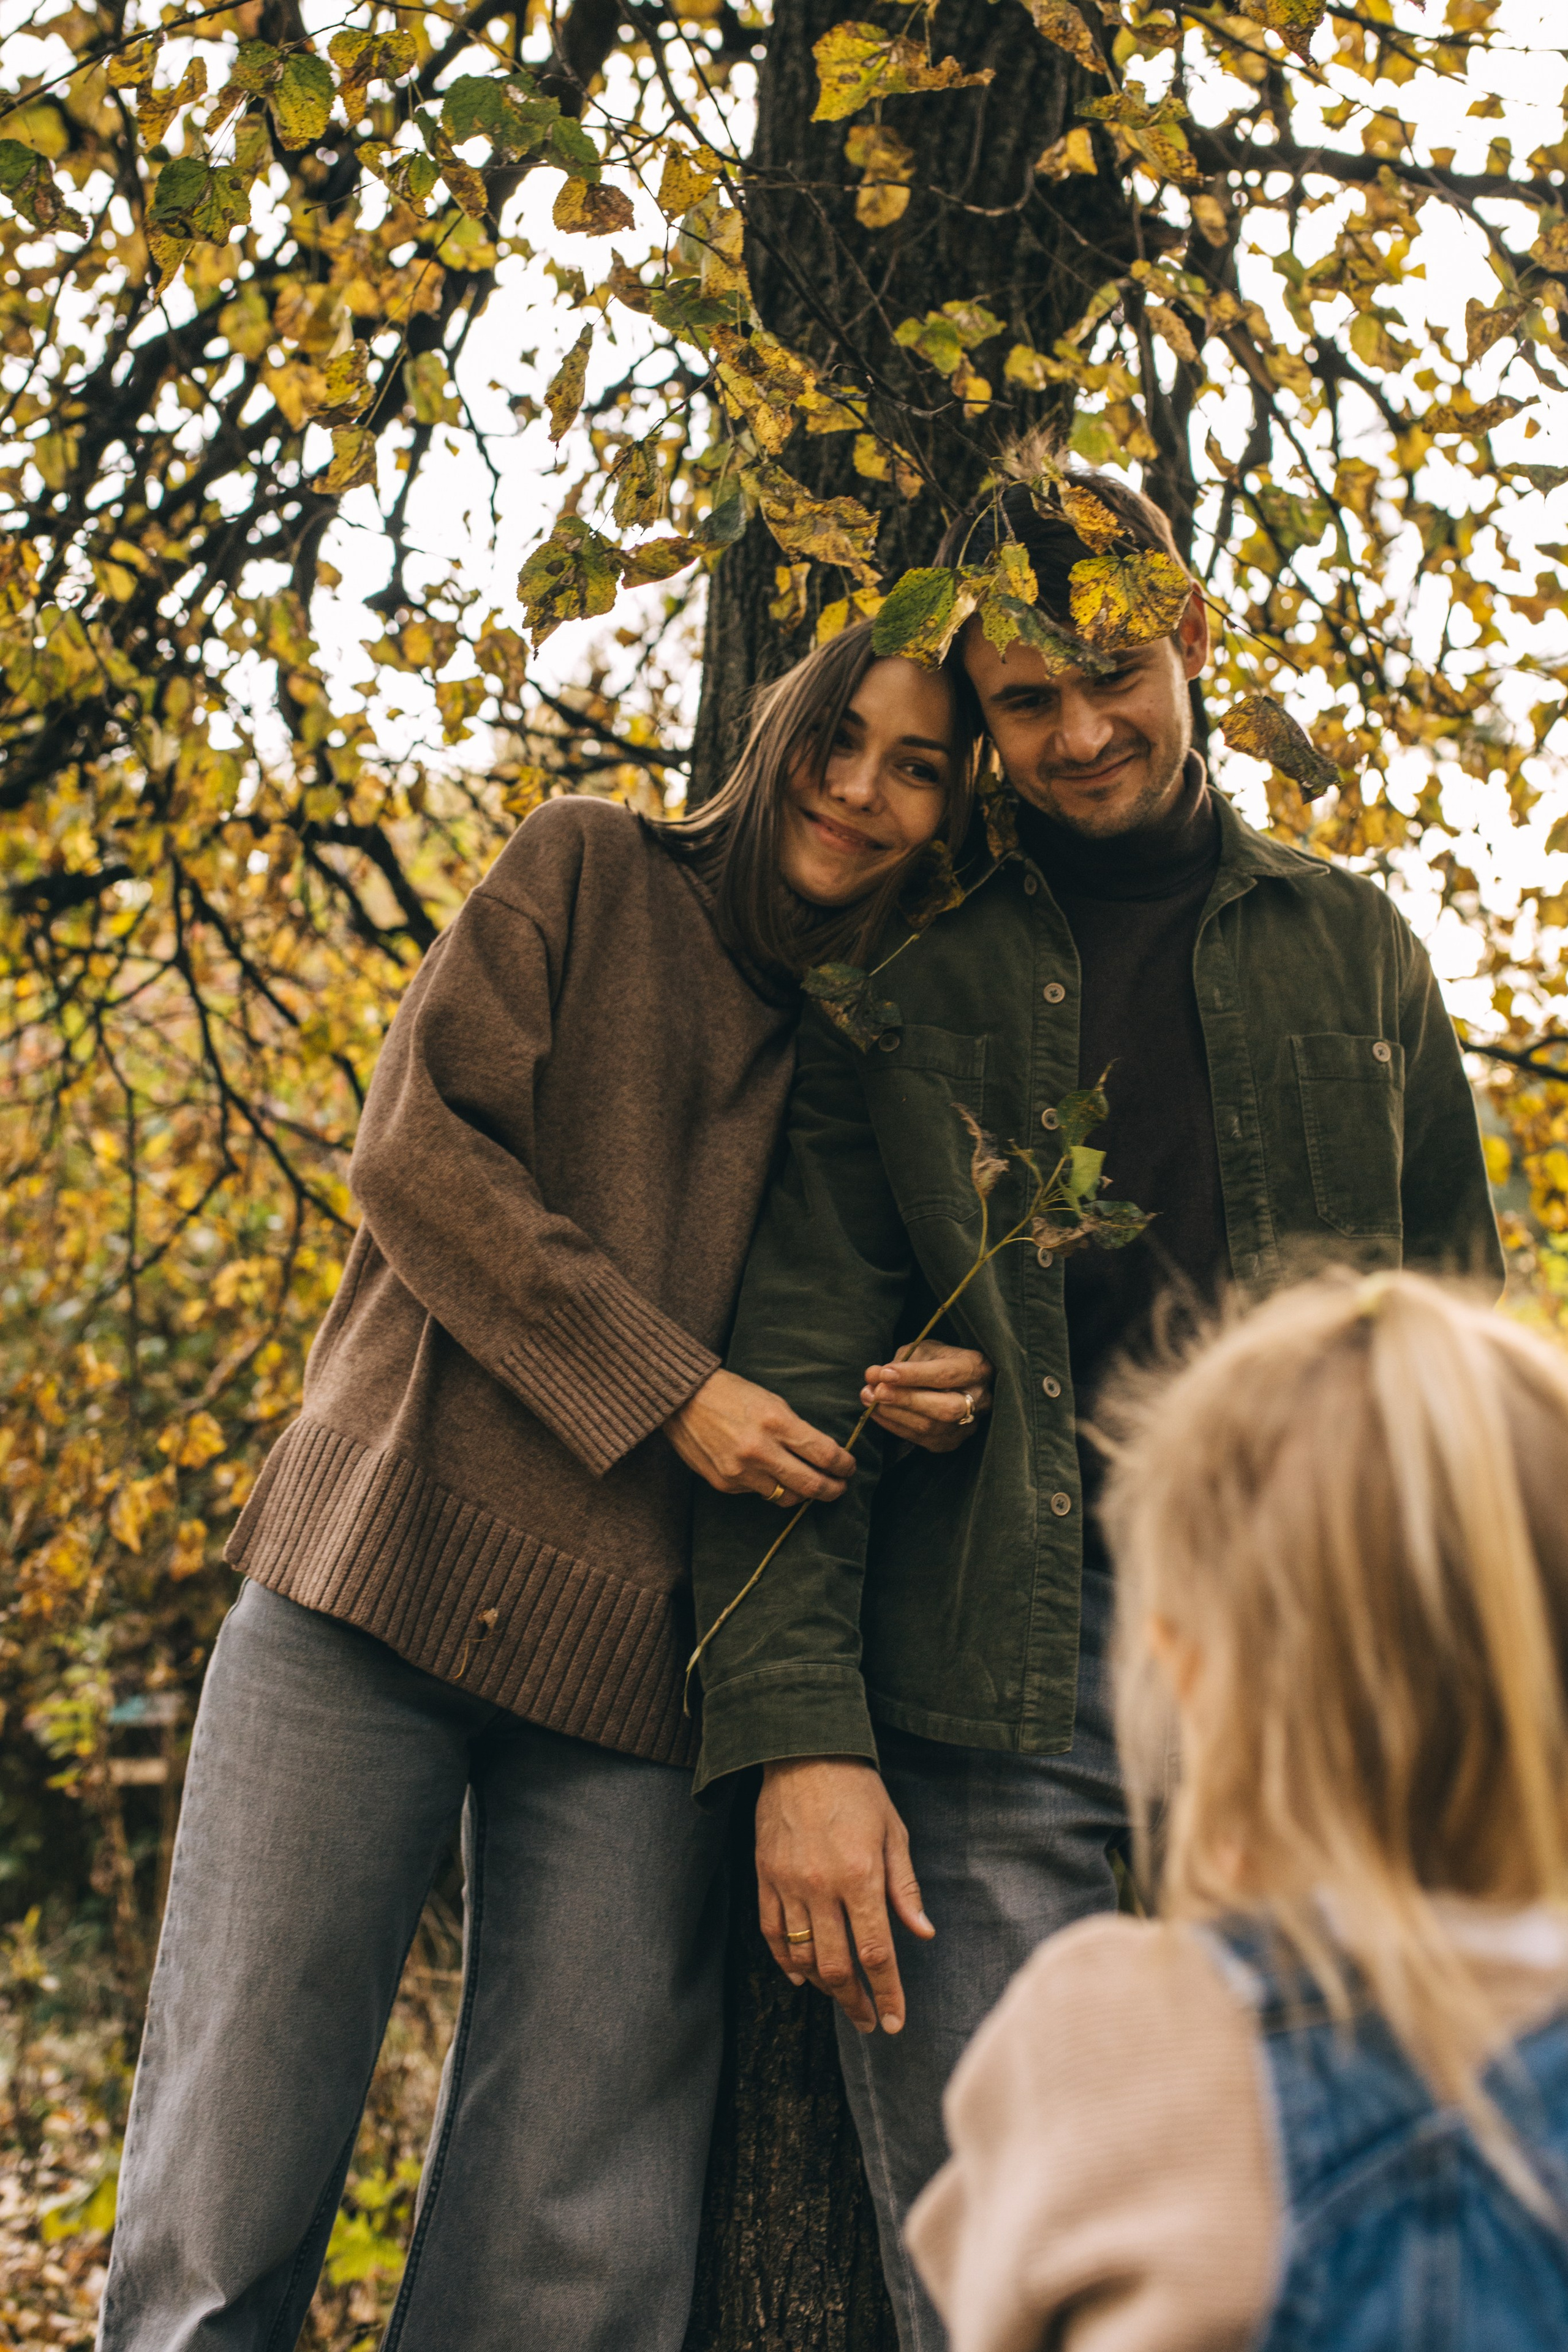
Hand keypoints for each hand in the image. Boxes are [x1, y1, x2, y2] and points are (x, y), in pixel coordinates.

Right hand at [665, 1369, 856, 1505]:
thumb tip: (821, 1456)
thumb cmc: (731, 1393)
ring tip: (808, 1484)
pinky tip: (767, 1473)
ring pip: (786, 1497)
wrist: (682, 1400)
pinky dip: (768, 1486)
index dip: (844, 1465)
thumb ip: (796, 1430)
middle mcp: (759, 1451)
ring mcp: (740, 1472)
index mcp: (776, 1422)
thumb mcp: (771, 1401)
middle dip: (833, 1489)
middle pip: (811, 1485)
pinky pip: (758, 1493)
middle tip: (840, 1487)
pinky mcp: (725, 1484)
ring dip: (802, 1493)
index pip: (824, 1454)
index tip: (848, 1466)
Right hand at [755, 1756, 933, 2033]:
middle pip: (836, 1966)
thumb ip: (905, 1887)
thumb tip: (923, 1934)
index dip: (886, 1993)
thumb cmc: (857, 1790)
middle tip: (867, 2021)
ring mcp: (788, 1883)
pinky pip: (772, 1932)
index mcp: (861, 1876)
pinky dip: (786, 1960)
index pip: (876, 1952)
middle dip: (854, 2001)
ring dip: (823, 1986)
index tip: (894, 2022)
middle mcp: (822, 1886)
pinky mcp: (765, 1876)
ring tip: (840, 1997)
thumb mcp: (893, 1832)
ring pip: (802, 1956)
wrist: (802, 1752)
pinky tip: (800, 1976)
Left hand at [860, 1340, 993, 1450]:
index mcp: (976, 1368)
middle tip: (877, 1391)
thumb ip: (902, 1361)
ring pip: (931, 1427)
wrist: (953, 1381)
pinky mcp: (950, 1442)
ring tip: (869, 1398)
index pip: (946, 1375)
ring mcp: (968, 1425)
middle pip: (945, 1408)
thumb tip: (873, 1376)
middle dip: (907, 1400)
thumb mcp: (926, 1350)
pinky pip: (920, 1439)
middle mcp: (979, 1400)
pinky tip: (877, 1412)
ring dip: (894, 1413)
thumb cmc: (938, 1360)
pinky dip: (894, 1425)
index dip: (914, 1375)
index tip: (884, 1372)